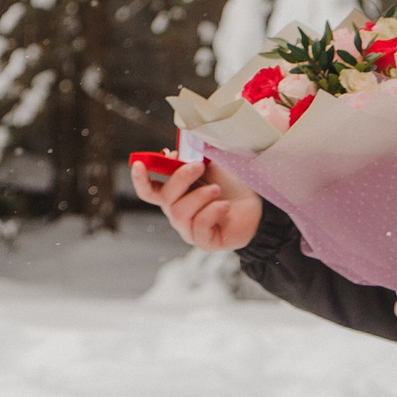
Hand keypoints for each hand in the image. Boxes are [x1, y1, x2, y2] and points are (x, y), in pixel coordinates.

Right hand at [133, 157, 262, 251]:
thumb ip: (189, 159)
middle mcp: (177, 213)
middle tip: (199, 166)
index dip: (140, 179)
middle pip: (165, 198)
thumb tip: (171, 154)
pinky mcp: (204, 242)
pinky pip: (199, 225)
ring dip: (199, 196)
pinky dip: (212, 211)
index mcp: (174, 194)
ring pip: (180, 213)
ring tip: (217, 189)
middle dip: (181, 179)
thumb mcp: (209, 166)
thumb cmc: (231, 184)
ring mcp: (189, 230)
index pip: (149, 191)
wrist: (257, 205)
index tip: (139, 164)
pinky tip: (225, 205)